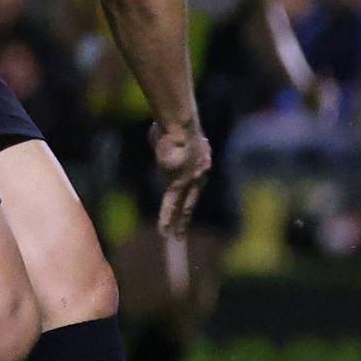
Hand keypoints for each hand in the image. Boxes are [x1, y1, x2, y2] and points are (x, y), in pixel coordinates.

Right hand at [150, 120, 212, 237]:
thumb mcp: (171, 134)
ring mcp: (190, 180)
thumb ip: (168, 142)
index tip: (187, 201)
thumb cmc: (172, 124)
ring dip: (177, 222)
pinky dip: (166, 218)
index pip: (195, 180)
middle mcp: (199, 172)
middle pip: (192, 198)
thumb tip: (160, 135)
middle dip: (186, 215)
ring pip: (183, 206)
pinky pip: (171, 205)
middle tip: (184, 231)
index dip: (190, 192)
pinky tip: (163, 232)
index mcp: (200, 159)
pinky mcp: (177, 184)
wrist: (179, 125)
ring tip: (172, 237)